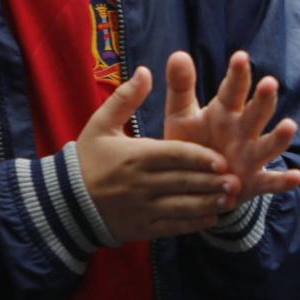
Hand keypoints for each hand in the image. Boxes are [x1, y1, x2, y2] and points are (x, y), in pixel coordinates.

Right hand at [77, 67, 238, 242]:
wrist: (62, 203)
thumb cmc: (85, 159)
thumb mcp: (100, 125)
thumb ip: (125, 98)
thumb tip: (145, 70)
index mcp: (134, 156)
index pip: (173, 156)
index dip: (199, 158)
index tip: (222, 160)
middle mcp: (139, 184)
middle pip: (182, 182)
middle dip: (211, 183)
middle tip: (236, 180)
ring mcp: (141, 209)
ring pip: (180, 207)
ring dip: (207, 204)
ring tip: (230, 200)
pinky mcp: (141, 228)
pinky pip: (172, 227)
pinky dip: (193, 224)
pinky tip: (213, 217)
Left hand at [163, 50, 299, 208]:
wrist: (196, 184)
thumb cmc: (192, 143)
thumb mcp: (181, 115)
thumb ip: (181, 87)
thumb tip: (178, 53)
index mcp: (225, 111)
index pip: (233, 90)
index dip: (238, 74)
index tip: (240, 57)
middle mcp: (244, 131)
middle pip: (257, 112)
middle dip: (263, 99)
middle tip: (269, 83)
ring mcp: (252, 156)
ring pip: (268, 144)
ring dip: (279, 136)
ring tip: (290, 126)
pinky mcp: (255, 182)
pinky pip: (271, 182)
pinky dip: (284, 181)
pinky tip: (297, 177)